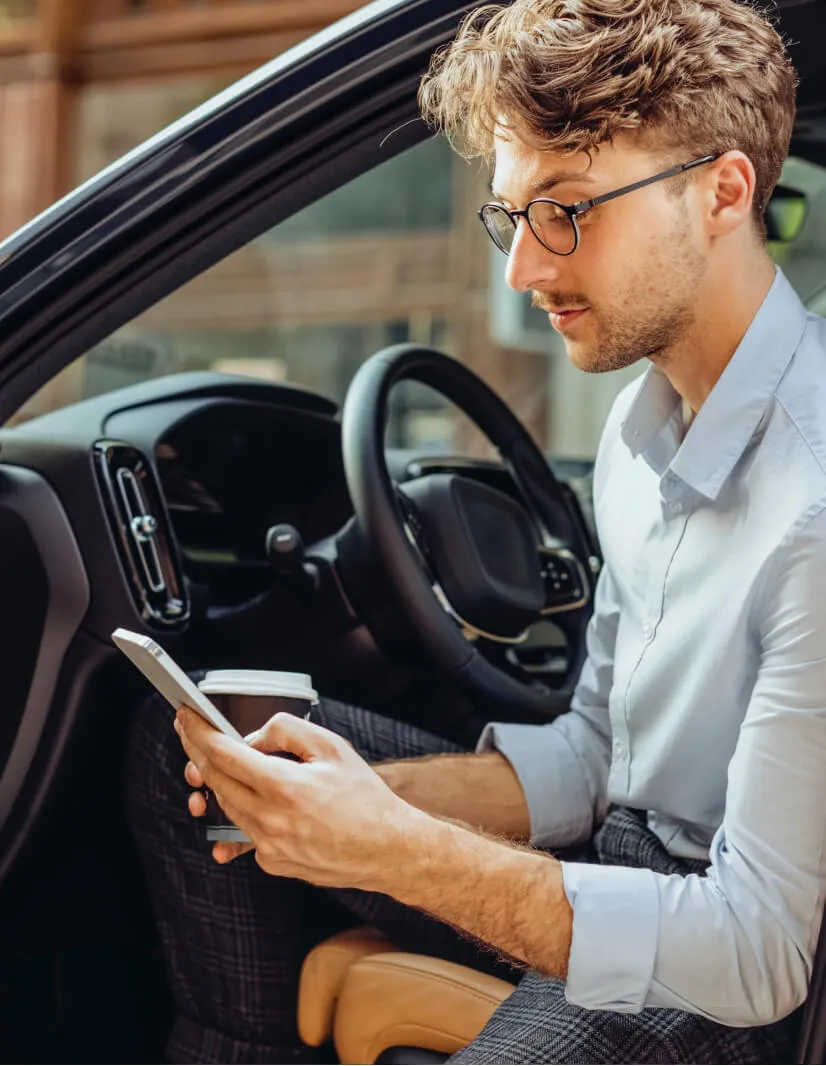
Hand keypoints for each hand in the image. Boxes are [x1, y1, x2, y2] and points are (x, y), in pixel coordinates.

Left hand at [174, 707, 419, 886]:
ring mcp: (268, 846)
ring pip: (226, 805)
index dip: (198, 731)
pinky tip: (254, 797)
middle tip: (191, 732)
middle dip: (197, 751)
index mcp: (283, 786)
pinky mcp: (272, 862)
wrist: (386, 848)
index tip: (185, 717)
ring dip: (220, 781)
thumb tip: (253, 738)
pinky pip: (245, 830)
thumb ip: (287, 732)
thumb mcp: (331, 747)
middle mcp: (270, 820)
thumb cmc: (365, 797)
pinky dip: (245, 809)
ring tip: (226, 762)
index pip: (222, 754)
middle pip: (214, 780)